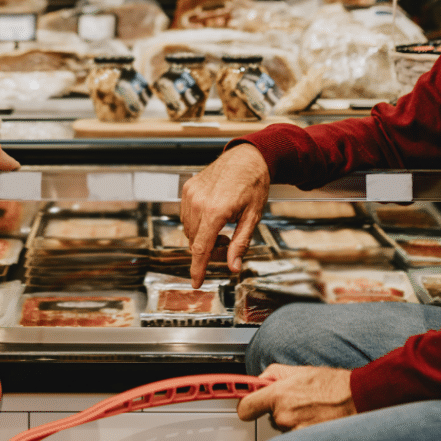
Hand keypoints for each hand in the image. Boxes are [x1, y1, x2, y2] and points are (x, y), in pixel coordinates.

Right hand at [180, 142, 268, 286]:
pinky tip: (213, 217)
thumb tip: (233, 267)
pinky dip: (197, 223)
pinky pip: (186, 215)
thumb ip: (240, 244)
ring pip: (189, 229)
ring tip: (223, 229)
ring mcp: (191, 193)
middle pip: (195, 241)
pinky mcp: (188, 187)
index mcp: (216, 211)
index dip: (197, 268)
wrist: (247, 157)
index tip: (195, 283)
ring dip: (202, 237)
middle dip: (209, 250)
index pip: (201, 248)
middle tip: (227, 244)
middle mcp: (198, 202)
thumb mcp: (253, 217)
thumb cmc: (254, 185)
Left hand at [237, 365, 354, 430]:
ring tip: (310, 408)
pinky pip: (296, 436)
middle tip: (295, 400)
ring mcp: (295, 433)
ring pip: (284, 427)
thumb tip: (259, 379)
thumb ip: (273, 373)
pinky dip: (302, 429)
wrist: (357, 398)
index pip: (245, 407)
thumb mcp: (298, 370)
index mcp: (278, 396)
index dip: (245, 405)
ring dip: (292, 419)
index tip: (246, 405)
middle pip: (269, 416)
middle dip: (277, 408)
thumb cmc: (331, 384)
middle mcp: (284, 417)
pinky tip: (315, 418)